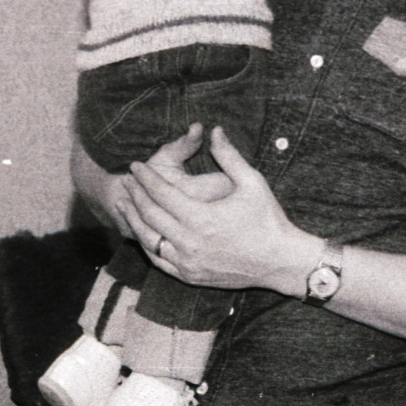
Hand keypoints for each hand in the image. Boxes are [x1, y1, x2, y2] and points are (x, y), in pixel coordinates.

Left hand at [125, 126, 318, 294]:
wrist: (280, 261)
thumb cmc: (268, 218)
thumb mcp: (252, 182)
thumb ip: (229, 155)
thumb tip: (216, 130)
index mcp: (202, 217)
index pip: (162, 193)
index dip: (146, 178)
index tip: (135, 165)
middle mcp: (190, 242)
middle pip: (150, 215)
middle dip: (135, 196)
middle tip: (126, 181)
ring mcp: (188, 262)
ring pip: (149, 240)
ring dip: (134, 221)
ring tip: (124, 205)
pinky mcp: (190, 276)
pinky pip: (158, 260)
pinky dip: (147, 245)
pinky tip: (143, 233)